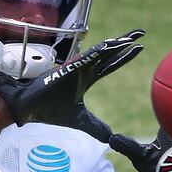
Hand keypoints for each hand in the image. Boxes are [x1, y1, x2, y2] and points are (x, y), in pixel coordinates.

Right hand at [0, 30, 144, 142]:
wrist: (31, 109)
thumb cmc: (51, 111)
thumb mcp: (81, 121)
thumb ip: (96, 128)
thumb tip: (111, 139)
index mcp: (87, 79)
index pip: (110, 65)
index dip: (124, 57)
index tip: (139, 47)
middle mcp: (83, 70)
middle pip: (108, 53)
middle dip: (124, 43)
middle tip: (140, 32)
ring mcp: (76, 68)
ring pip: (99, 53)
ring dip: (115, 45)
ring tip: (130, 37)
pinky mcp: (68, 69)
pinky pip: (86, 58)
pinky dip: (98, 52)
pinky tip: (110, 45)